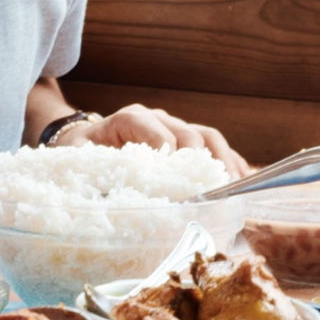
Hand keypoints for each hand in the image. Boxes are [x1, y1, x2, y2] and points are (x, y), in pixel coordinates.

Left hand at [62, 104, 251, 176]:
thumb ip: (89, 176)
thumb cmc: (84, 155)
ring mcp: (176, 127)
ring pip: (207, 137)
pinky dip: (230, 162)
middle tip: (207, 189)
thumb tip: (104, 201)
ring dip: (222, 161)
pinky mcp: (189, 141)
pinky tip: (240, 182)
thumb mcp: (79, 163)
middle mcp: (156, 119)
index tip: (171, 168)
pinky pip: (216, 147)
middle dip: (197, 159)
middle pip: (186, 131)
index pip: (148, 125)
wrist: (88, 142)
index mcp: (127, 119)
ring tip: (230, 188)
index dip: (161, 144)